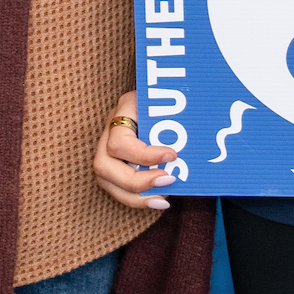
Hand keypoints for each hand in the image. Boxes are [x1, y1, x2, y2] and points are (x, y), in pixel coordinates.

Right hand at [91, 91, 178, 210]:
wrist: (165, 92)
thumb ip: (178, 120)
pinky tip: (158, 200)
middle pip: (104, 166)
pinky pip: (115, 186)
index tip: (173, 155)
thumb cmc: (172, 97)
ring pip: (106, 181)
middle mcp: (109, 129)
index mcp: (123, 108)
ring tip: (163, 200)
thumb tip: (190, 149)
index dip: (143, 155)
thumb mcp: (173, 101)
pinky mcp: (112, 162)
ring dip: (136, 196)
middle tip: (168, 181)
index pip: (120, 141)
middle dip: (137, 182)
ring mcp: (106, 146)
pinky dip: (136, 198)